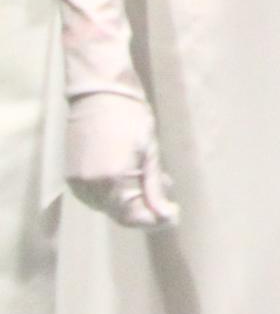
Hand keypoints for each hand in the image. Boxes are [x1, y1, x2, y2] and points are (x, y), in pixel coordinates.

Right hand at [67, 91, 176, 227]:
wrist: (100, 92)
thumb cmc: (131, 116)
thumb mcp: (150, 151)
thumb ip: (154, 187)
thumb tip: (165, 216)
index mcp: (112, 179)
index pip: (133, 216)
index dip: (154, 221)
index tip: (174, 214)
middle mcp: (90, 185)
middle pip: (120, 214)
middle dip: (146, 210)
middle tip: (169, 200)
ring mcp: (77, 182)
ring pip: (108, 206)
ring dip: (131, 201)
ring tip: (154, 181)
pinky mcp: (72, 175)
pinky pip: (95, 196)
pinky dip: (114, 193)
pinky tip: (132, 177)